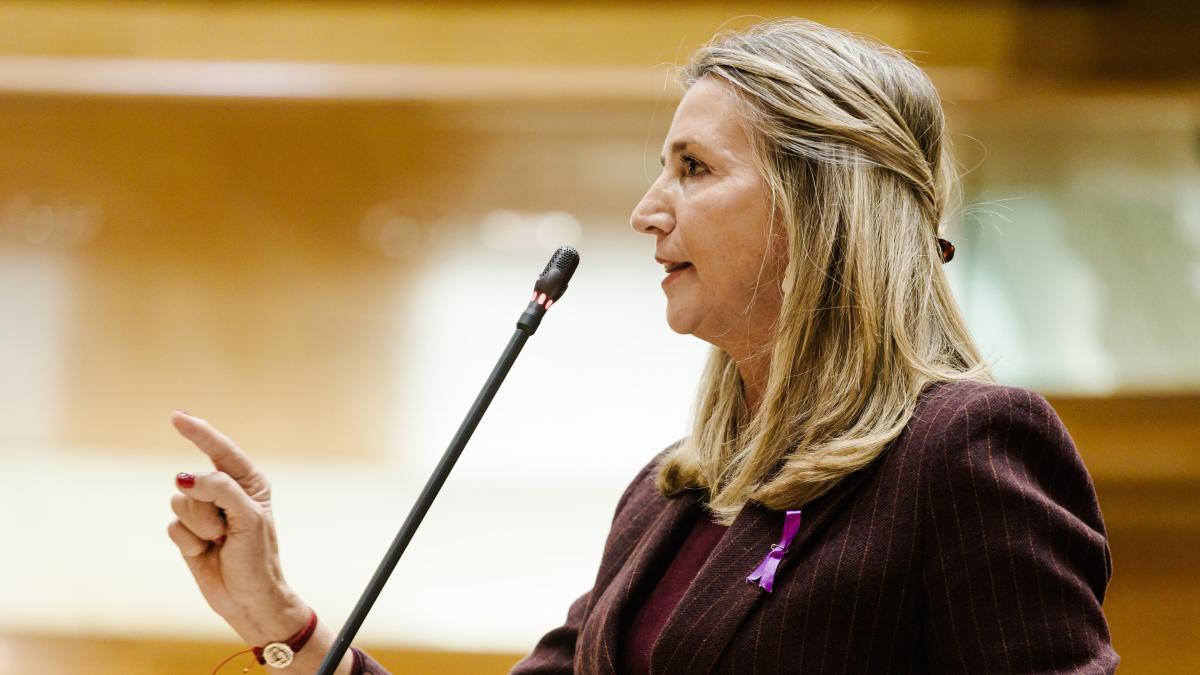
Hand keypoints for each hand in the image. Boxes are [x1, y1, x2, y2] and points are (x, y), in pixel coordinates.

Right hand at [166, 411, 309, 645]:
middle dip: (205, 507)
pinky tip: (205, 553)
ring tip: (219, 541)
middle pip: (193, 480)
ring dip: (199, 526)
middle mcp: (225, 493)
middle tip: (226, 530)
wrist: (248, 598)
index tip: (177, 417)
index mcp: (248, 482)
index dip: (199, 432)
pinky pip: (173, 525)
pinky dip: (188, 542)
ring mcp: (205, 512)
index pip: (220, 451)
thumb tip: (183, 477)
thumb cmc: (257, 558)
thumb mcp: (248, 518)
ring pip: (180, 502)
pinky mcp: (188, 532)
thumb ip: (219, 490)